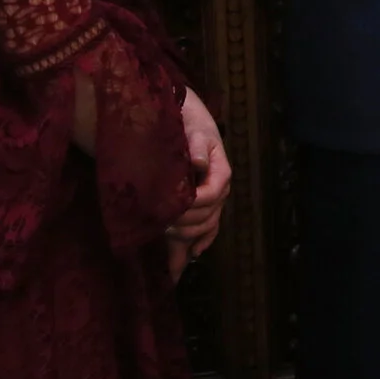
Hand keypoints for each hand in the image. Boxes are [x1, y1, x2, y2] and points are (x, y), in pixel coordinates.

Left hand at [166, 87, 229, 263]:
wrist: (189, 121)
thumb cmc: (191, 124)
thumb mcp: (195, 130)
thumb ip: (197, 146)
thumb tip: (198, 163)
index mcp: (220, 172)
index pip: (209, 196)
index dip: (191, 206)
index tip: (168, 210)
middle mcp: (219, 190)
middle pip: (207, 216)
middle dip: (184, 224)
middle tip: (159, 226)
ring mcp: (212, 200)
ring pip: (205, 226)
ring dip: (187, 238)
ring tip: (167, 242)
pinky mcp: (202, 205)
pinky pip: (206, 230)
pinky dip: (199, 244)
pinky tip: (190, 257)